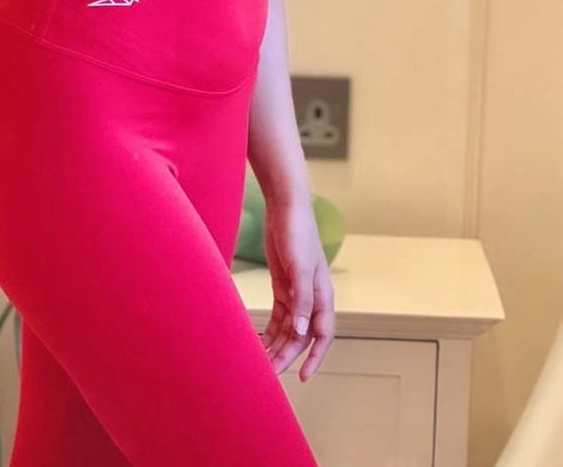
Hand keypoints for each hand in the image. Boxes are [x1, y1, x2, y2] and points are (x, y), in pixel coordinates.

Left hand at [258, 197, 334, 380]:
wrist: (286, 207)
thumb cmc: (297, 233)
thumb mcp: (300, 267)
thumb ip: (303, 300)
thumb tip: (303, 333)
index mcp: (322, 295)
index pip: (323, 335)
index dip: (315, 358)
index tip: (303, 376)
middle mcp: (311, 297)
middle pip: (301, 336)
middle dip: (288, 355)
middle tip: (269, 373)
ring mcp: (297, 292)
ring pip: (289, 328)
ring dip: (277, 345)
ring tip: (261, 362)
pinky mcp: (283, 285)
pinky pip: (279, 316)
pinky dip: (270, 330)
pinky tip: (259, 341)